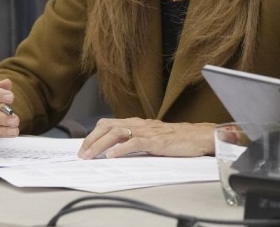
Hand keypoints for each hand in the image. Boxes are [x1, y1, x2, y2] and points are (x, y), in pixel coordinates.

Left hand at [78, 117, 214, 159]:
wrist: (196, 136)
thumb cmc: (175, 138)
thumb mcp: (151, 136)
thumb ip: (135, 139)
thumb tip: (116, 149)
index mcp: (135, 122)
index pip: (108, 124)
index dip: (93, 134)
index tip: (84, 146)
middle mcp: (138, 123)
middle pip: (107, 127)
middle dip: (92, 140)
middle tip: (82, 153)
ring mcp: (146, 131)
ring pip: (116, 133)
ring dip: (101, 145)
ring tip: (91, 156)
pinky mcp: (155, 140)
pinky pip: (134, 142)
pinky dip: (121, 149)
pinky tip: (112, 156)